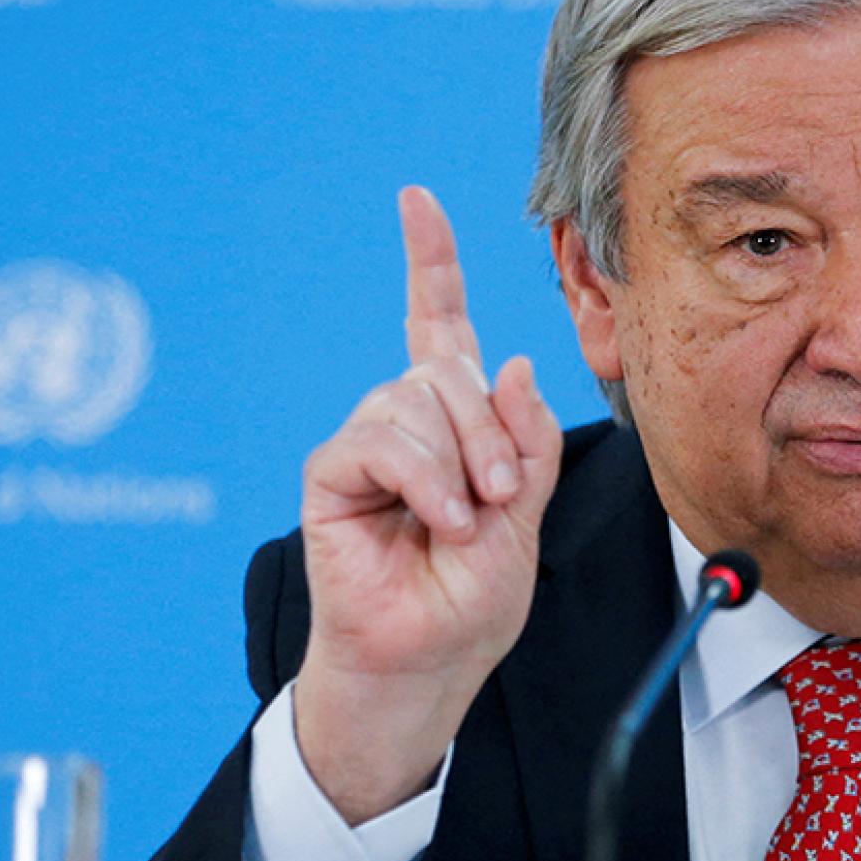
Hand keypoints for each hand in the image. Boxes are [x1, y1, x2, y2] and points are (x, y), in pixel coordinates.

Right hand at [291, 186, 561, 823]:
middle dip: (490, 431)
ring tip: (467, 522)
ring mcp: (367, 442)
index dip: (430, 261)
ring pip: (417, 400)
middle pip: (447, 368)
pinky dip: (423, 478)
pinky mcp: (333, 473)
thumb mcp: (527, 512)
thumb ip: (525, 437)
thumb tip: (511, 360)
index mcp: (455, 418)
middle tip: (501, 496)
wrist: (428, 660)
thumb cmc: (474, 595)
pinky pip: (380, 439)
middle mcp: (407, 418)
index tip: (416, 200)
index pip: (437, 321)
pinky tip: (438, 522)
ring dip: (459, 461)